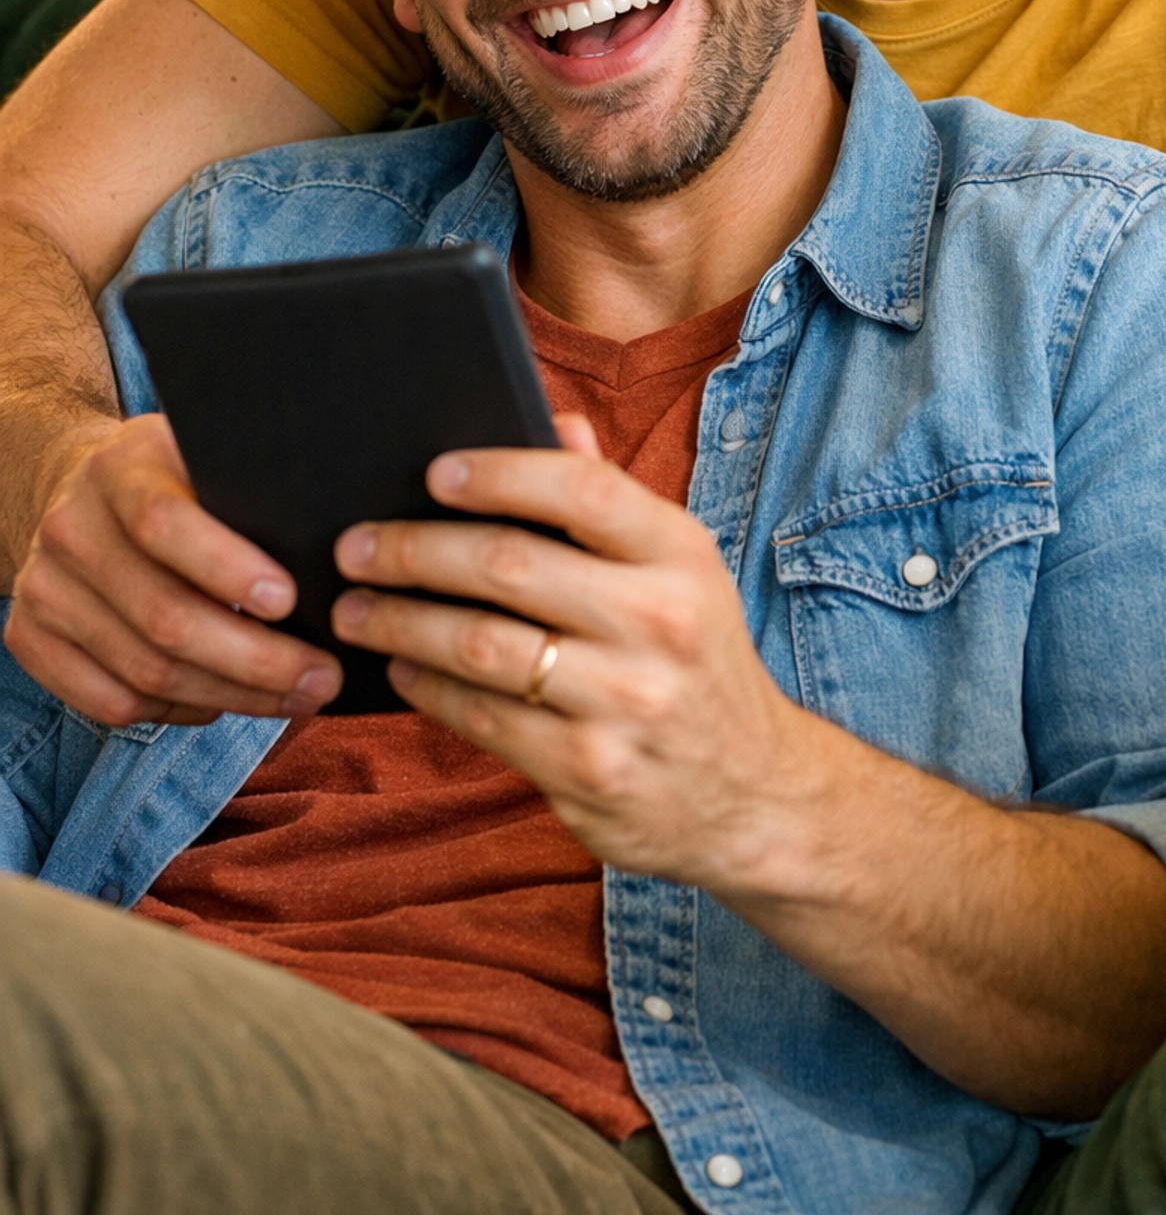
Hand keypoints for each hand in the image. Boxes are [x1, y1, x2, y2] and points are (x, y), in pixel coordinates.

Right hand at [5, 413, 341, 724]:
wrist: (75, 490)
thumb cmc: (173, 476)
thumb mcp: (206, 453)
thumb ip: (250, 483)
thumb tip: (341, 544)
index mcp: (119, 469)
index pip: (164, 523)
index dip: (228, 567)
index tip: (290, 601)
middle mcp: (71, 530)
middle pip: (164, 617)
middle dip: (256, 660)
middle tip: (323, 677)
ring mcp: (44, 590)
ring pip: (145, 672)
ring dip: (231, 697)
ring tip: (295, 697)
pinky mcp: (30, 640)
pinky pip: (111, 702)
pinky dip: (177, 713)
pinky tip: (224, 701)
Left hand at [331, 414, 814, 889]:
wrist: (757, 796)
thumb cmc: (697, 661)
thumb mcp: (682, 574)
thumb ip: (614, 501)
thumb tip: (554, 422)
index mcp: (681, 555)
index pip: (583, 489)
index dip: (500, 473)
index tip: (435, 472)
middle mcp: (660, 622)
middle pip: (510, 566)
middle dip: (414, 550)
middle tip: (356, 547)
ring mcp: (626, 703)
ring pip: (481, 646)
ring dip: (401, 622)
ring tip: (355, 609)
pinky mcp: (591, 771)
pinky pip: (484, 719)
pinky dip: (428, 689)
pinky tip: (402, 668)